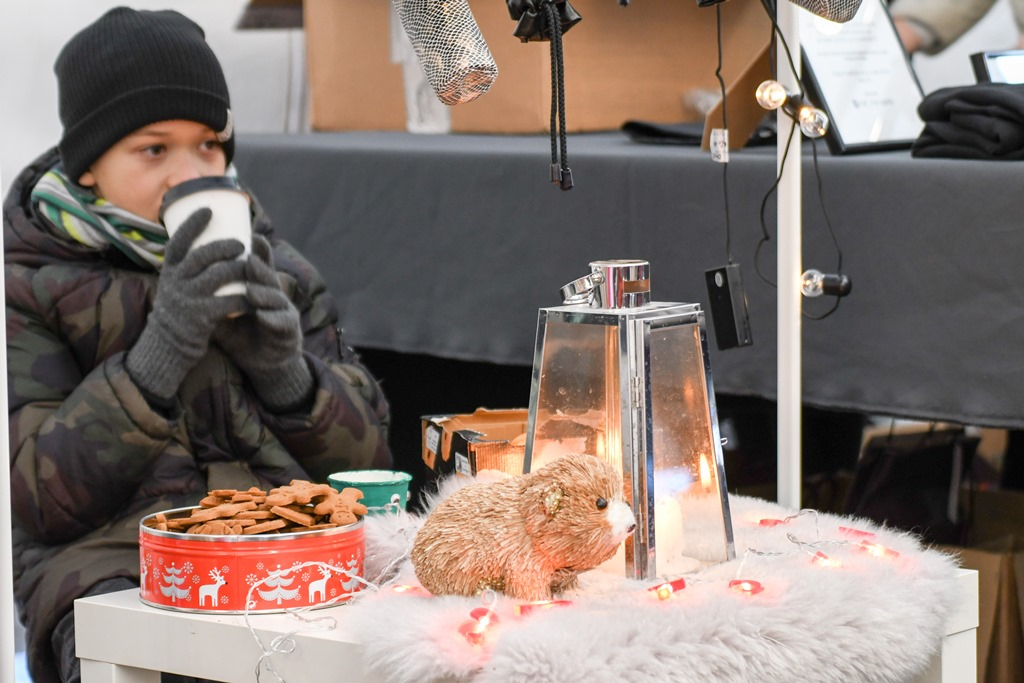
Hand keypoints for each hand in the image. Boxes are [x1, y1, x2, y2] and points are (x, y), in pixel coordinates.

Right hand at [127, 208, 247, 400]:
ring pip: (218, 276)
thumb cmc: (179, 307)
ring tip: (250, 265)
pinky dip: (244, 298)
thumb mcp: (174, 283)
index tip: (209, 210)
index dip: (192, 224)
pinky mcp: (202, 317)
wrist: (169, 343)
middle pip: (201, 256)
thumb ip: (187, 265)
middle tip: (241, 244)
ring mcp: (189, 300)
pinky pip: (228, 303)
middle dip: (223, 246)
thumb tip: (207, 236)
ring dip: (238, 268)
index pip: (178, 242)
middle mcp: (176, 282)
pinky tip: (254, 295)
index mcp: (169, 271)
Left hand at [213, 234, 313, 411]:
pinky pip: (281, 323)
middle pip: (269, 277)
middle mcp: (275, 296)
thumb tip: (181, 279)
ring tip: (252, 290)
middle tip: (248, 259)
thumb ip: (210, 298)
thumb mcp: (224, 314)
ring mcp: (284, 313)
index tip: (251, 235)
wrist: (265, 362)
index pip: (260, 266)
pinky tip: (262, 315)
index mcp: (260, 288)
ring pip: (276, 298)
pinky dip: (272, 319)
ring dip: (264, 293)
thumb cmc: (243, 334)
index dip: (259, 251)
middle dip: (260, 267)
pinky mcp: (289, 332)